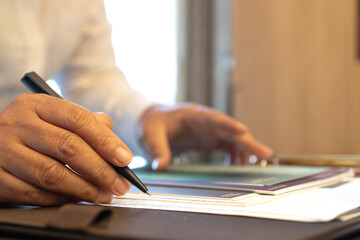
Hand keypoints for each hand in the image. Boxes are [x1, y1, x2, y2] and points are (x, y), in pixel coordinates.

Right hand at [0, 94, 131, 205]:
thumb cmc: (35, 131)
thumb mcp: (56, 118)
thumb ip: (89, 125)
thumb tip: (117, 148)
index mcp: (36, 104)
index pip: (78, 119)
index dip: (105, 140)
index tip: (124, 159)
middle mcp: (17, 124)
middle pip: (68, 147)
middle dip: (100, 170)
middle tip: (119, 184)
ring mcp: (2, 150)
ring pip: (51, 174)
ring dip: (84, 188)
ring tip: (103, 195)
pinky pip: (33, 193)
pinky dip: (60, 199)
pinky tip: (76, 199)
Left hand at [139, 103, 272, 170]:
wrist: (154, 121)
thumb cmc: (153, 123)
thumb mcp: (150, 134)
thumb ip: (156, 149)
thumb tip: (161, 166)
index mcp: (192, 115)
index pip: (213, 118)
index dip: (228, 124)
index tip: (243, 130)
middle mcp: (205, 121)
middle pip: (230, 129)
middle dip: (247, 141)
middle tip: (265, 153)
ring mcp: (209, 130)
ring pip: (233, 138)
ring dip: (244, 151)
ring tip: (252, 166)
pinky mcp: (210, 139)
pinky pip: (228, 146)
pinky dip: (235, 155)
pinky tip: (238, 166)